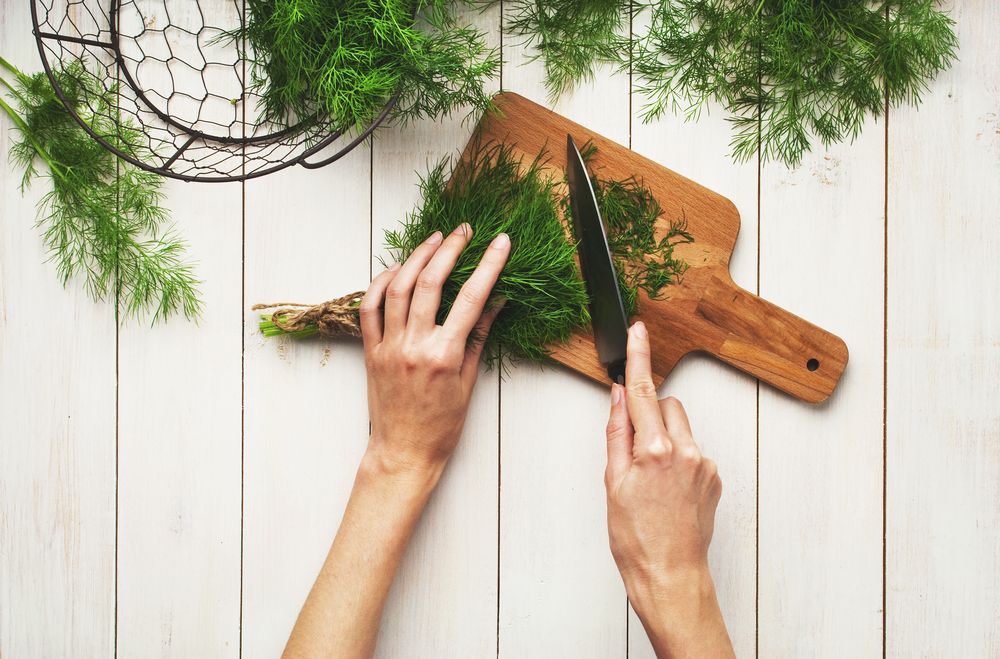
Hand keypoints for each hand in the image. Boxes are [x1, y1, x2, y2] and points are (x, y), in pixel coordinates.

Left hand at [359, 224, 509, 474]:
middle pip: (430, 283)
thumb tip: (496, 301)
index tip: (501, 242)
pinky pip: (369, 308)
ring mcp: (389, 346)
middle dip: (449, 250)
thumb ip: (478, 337)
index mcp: (445, 355)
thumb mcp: (468, 382)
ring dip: (416, 258)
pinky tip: (396, 270)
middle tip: (463, 231)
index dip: (488, 265)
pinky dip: (380, 283)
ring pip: (397, 288)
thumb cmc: (441, 425)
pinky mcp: (370, 351)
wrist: (404, 452)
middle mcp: (414, 346)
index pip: (472, 298)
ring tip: (433, 240)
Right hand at [605, 321, 732, 657]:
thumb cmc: (635, 538)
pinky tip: (667, 490)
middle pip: (667, 406)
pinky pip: (694, 453)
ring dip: (666, 440)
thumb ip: (617, 433)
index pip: (644, 391)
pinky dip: (680, 461)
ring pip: (682, 430)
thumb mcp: (613, 483)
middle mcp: (687, 452)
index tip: (638, 331)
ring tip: (651, 479)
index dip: (639, 357)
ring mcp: (705, 465)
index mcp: (655, 450)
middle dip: (651, 415)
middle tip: (634, 449)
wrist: (670, 575)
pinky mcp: (715, 479)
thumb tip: (619, 399)